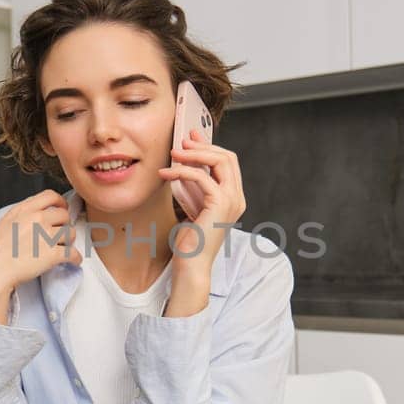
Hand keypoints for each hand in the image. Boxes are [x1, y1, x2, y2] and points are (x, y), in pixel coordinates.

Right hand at [0, 189, 81, 323]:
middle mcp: (37, 219)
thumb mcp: (4, 223)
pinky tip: (73, 261)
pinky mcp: (52, 254)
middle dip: (64, 225)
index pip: (51, 196)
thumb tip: (35, 219)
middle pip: (64, 215)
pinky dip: (75, 259)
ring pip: (71, 233)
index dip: (60, 203)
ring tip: (60, 249)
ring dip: (68, 242)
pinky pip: (73, 253)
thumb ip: (22, 217)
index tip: (62, 210)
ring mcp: (46, 236)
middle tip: (58, 235)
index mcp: (24, 210)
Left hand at [158, 129, 246, 315]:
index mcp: (234, 198)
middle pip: (228, 157)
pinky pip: (202, 176)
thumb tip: (186, 163)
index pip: (228, 162)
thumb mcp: (193, 206)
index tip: (191, 138)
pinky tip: (165, 174)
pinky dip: (182, 171)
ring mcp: (232, 200)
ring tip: (173, 154)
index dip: (210, 147)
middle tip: (182, 142)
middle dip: (204, 145)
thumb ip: (194, 186)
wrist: (191, 265)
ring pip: (220, 161)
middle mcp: (237, 198)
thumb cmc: (190, 241)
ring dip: (195, 153)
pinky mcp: (220, 204)